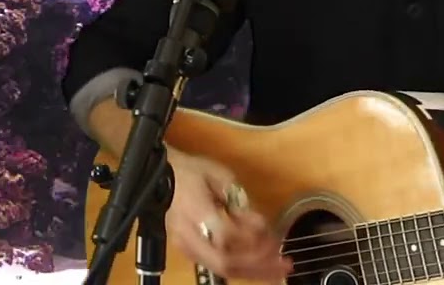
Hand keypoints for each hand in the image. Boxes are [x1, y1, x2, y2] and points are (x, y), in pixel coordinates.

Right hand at [166, 150, 291, 278]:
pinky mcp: (188, 250)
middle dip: (258, 265)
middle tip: (284, 262)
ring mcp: (186, 246)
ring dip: (254, 272)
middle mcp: (189, 234)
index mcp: (196, 212)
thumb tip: (257, 223)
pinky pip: (218, 266)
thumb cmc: (189, 172)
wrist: (159, 177)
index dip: (252, 237)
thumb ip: (238, 200)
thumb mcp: (218, 175)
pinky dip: (241, 269)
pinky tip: (258, 267)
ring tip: (277, 269)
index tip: (270, 230)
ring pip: (222, 269)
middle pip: (225, 262)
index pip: (227, 235)